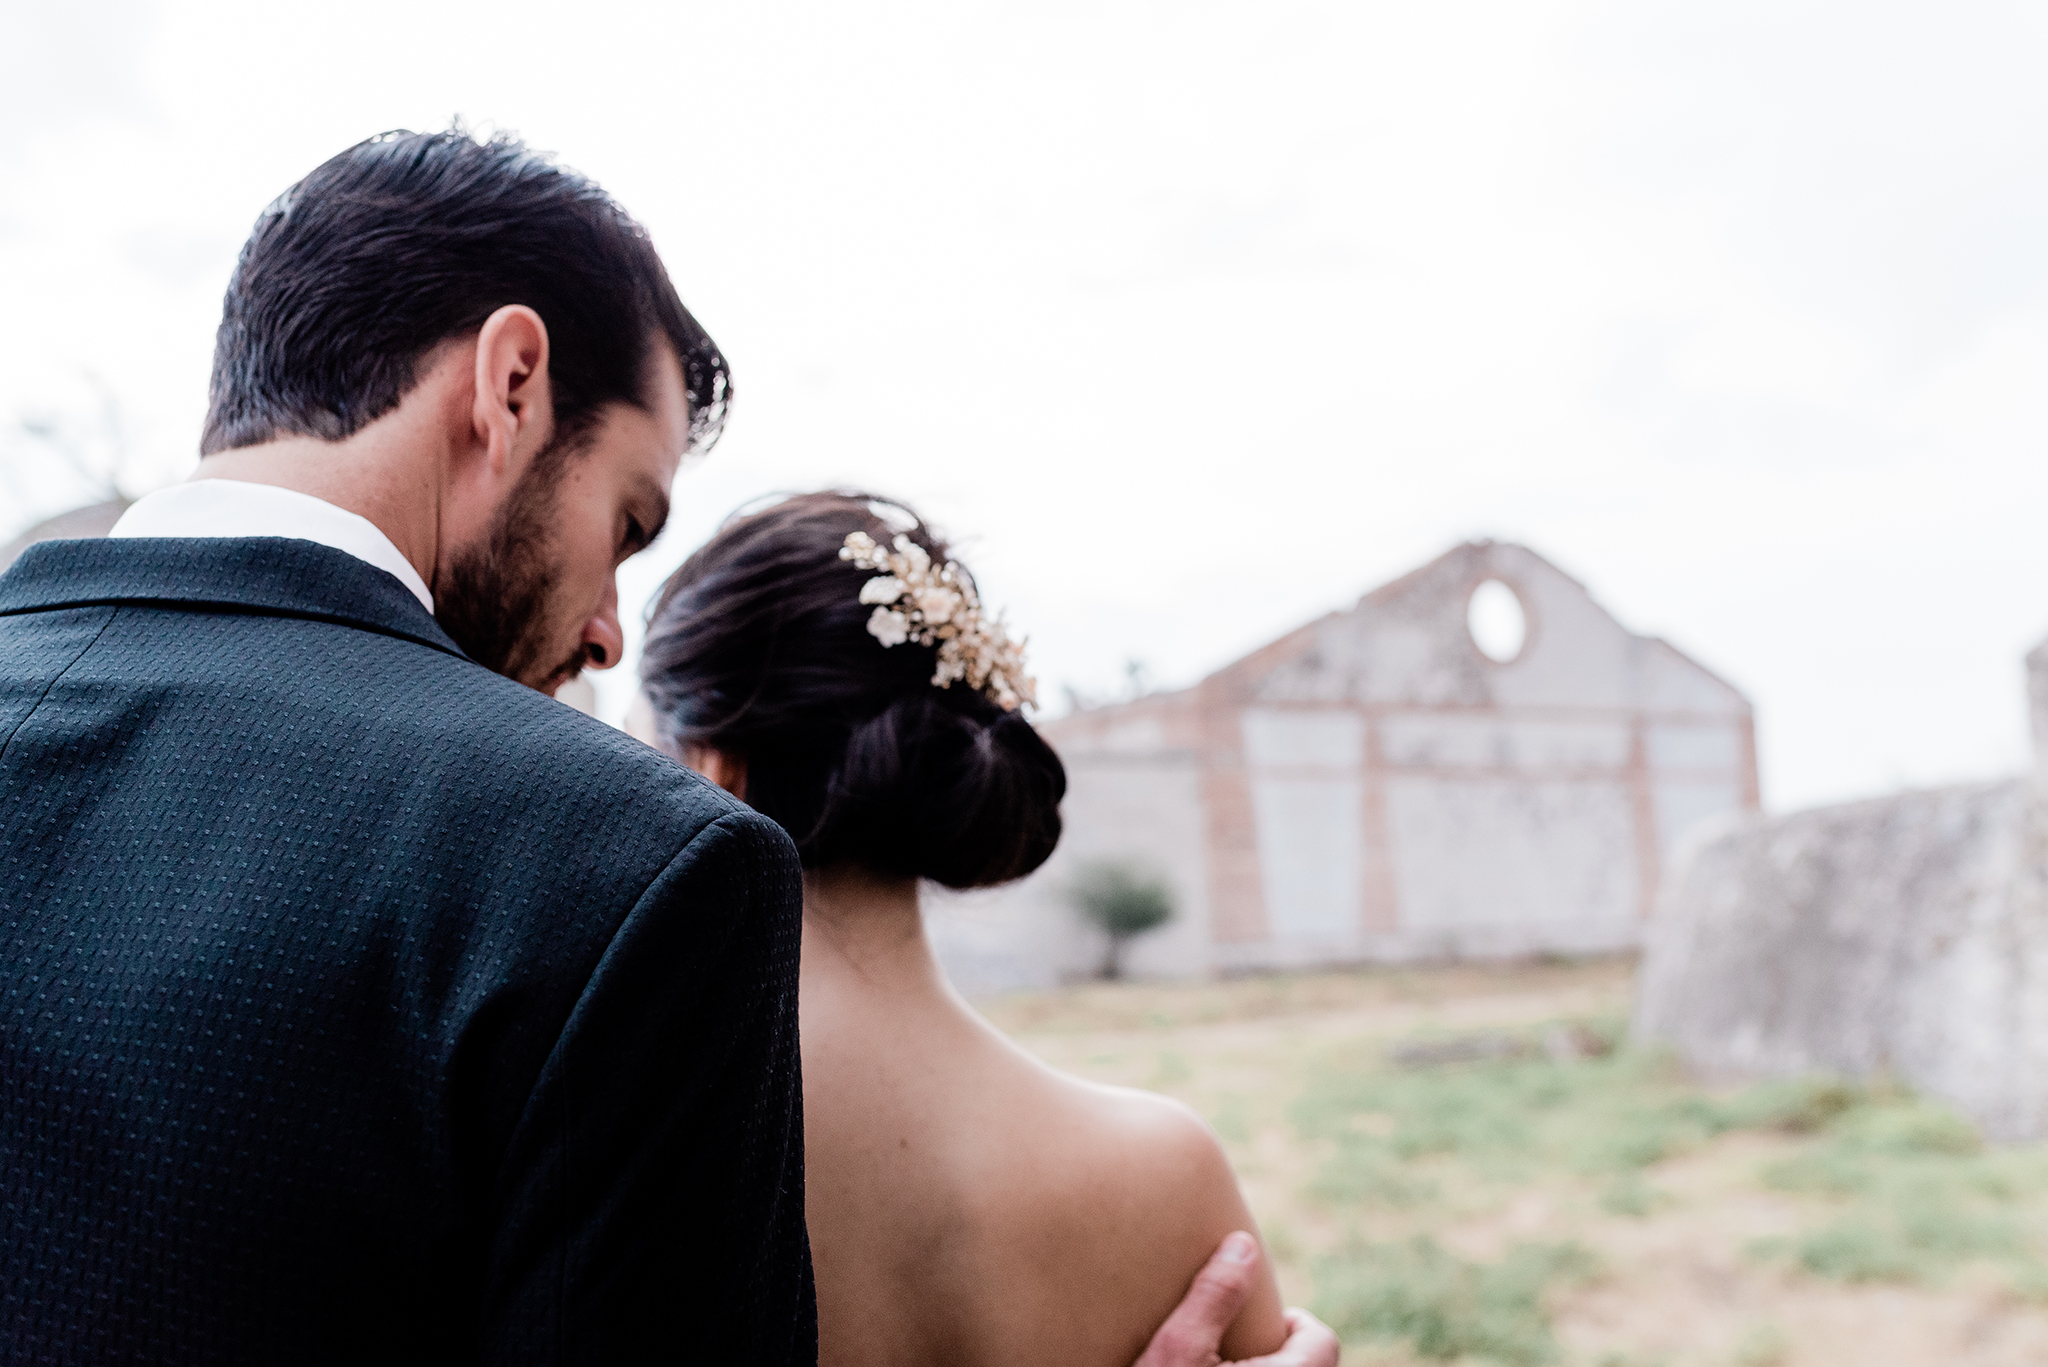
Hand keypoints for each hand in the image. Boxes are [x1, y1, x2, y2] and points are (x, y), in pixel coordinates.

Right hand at [1132, 1232, 1340, 1366]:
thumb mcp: (1179, 1347)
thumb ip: (1215, 1295)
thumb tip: (1242, 1243)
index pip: (1323, 1341)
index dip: (1295, 1322)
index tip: (1257, 1316)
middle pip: (1308, 1362)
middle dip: (1274, 1345)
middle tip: (1232, 1339)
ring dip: (1261, 1364)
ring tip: (1221, 1357)